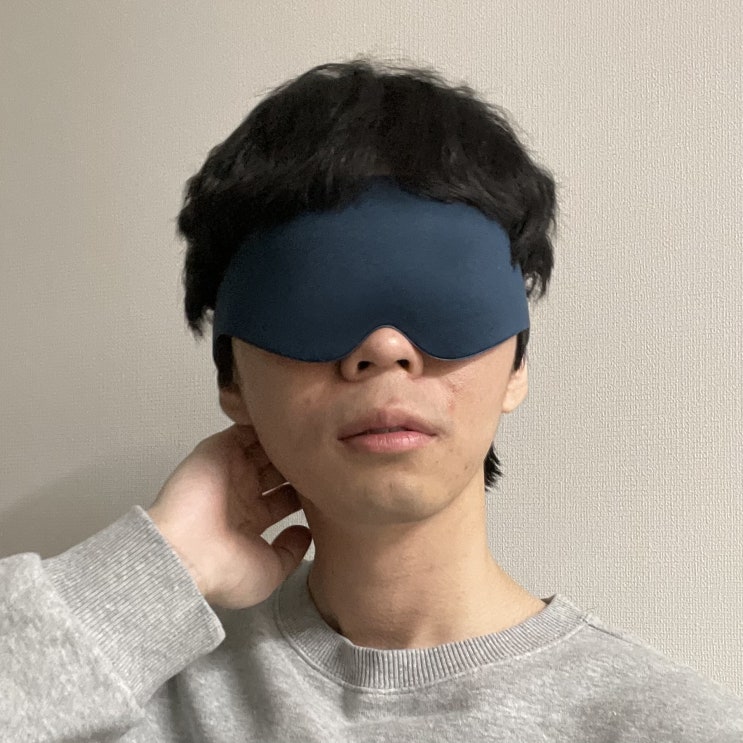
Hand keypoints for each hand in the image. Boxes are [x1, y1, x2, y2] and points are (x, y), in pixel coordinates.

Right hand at [146, 424, 311, 608]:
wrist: (186, 554)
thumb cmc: (223, 570)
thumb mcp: (270, 572)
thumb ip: (291, 551)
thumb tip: (306, 532)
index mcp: (251, 520)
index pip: (285, 497)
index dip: (306, 490)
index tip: (329, 484)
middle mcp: (241, 492)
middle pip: (277, 469)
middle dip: (299, 463)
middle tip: (325, 457)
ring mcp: (229, 470)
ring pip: (263, 447)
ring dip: (284, 442)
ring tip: (311, 437)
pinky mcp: (218, 449)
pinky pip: (242, 428)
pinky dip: (262, 422)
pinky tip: (288, 420)